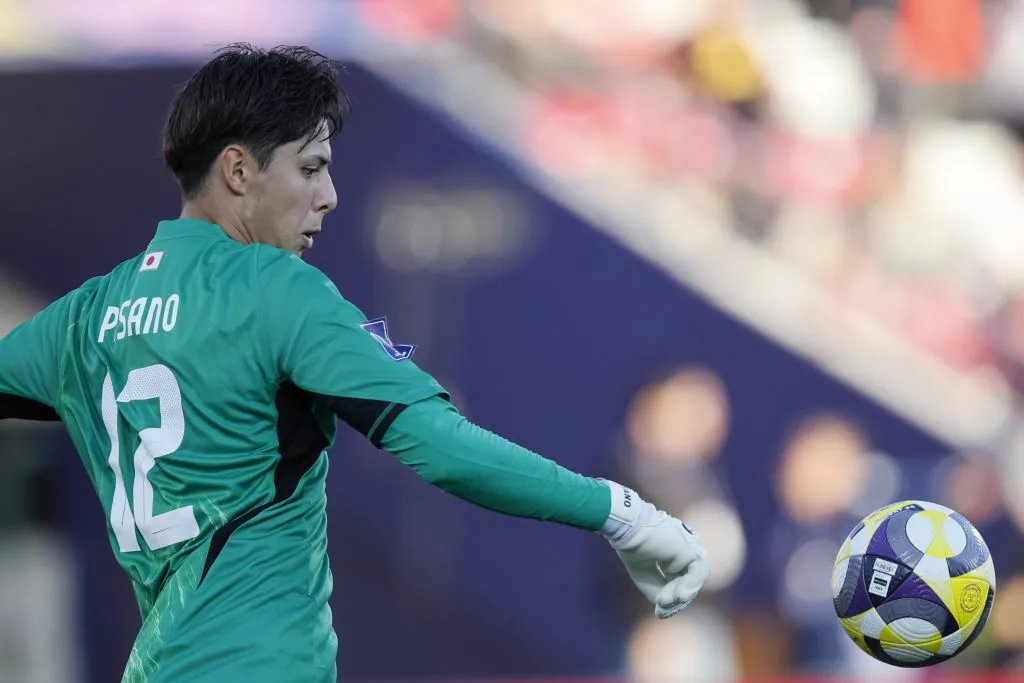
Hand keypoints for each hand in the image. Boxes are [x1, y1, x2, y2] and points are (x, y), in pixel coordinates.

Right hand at [601, 482, 708, 617]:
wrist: (628, 530)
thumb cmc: (633, 548)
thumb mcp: (645, 577)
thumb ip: (659, 591)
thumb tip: (667, 606)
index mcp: (675, 554)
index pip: (681, 581)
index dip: (672, 599)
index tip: (659, 612)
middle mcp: (686, 551)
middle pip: (688, 584)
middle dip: (676, 601)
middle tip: (660, 611)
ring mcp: (690, 549)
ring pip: (694, 581)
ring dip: (680, 596)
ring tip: (663, 602)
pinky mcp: (691, 550)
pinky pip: (697, 574)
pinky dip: (687, 587)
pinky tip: (675, 596)